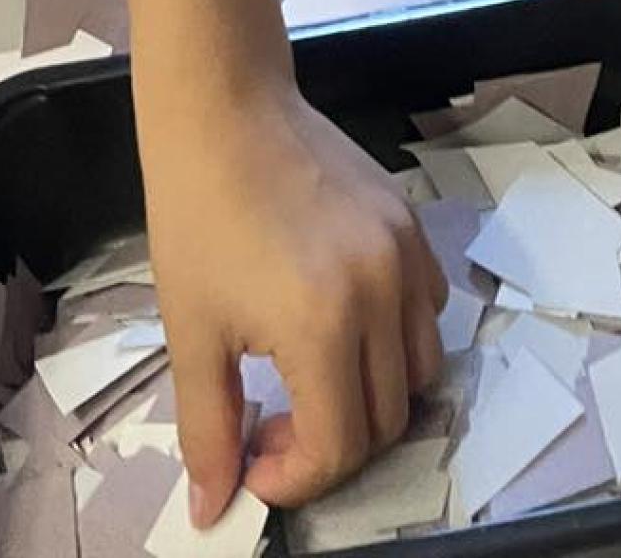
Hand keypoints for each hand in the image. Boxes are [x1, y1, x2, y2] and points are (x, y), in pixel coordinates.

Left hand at [142, 76, 446, 524]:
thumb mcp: (191, 332)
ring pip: (421, 369)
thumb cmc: (197, 216)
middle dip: (332, 445)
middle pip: (386, 419)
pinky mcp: (411, 224)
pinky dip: (399, 339)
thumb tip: (212, 508)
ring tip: (314, 380)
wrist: (226, 112)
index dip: (295, 478)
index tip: (255, 463)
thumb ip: (209, 430)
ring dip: (373, 397)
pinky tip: (344, 324)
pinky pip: (428, 309)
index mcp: (322, 325)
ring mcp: (405, 253)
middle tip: (277, 426)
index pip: (339, 447)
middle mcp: (381, 293)